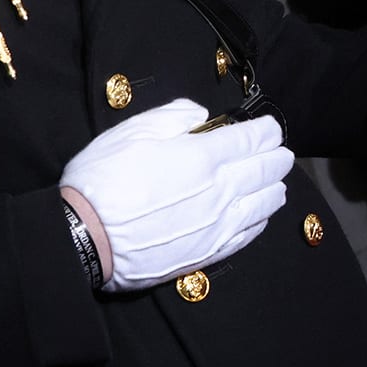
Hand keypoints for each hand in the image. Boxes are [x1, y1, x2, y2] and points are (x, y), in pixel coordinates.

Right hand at [59, 99, 293, 293]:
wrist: (84, 239)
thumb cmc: (101, 181)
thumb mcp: (131, 132)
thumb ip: (173, 117)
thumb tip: (200, 114)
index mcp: (202, 157)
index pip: (251, 139)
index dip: (266, 130)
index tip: (271, 127)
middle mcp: (219, 191)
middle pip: (264, 171)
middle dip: (277, 157)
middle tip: (282, 152)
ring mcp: (217, 225)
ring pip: (263, 204)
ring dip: (274, 188)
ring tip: (277, 181)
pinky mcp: (208, 252)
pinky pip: (247, 234)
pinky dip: (260, 220)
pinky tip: (261, 214)